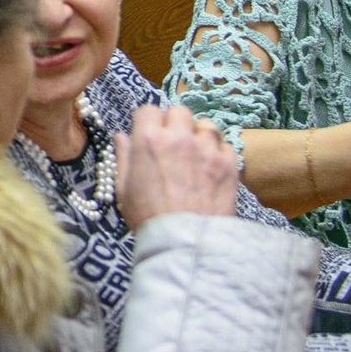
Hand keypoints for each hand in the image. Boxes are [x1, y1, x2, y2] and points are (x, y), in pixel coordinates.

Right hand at [114, 104, 238, 224]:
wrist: (186, 242)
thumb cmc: (149, 217)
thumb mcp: (124, 189)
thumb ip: (123, 157)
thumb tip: (121, 137)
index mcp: (149, 139)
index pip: (149, 110)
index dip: (148, 123)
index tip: (150, 135)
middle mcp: (179, 136)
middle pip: (179, 111)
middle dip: (175, 124)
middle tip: (174, 144)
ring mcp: (207, 148)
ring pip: (206, 124)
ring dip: (199, 135)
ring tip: (197, 155)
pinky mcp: (229, 162)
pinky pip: (225, 145)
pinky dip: (219, 153)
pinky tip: (212, 169)